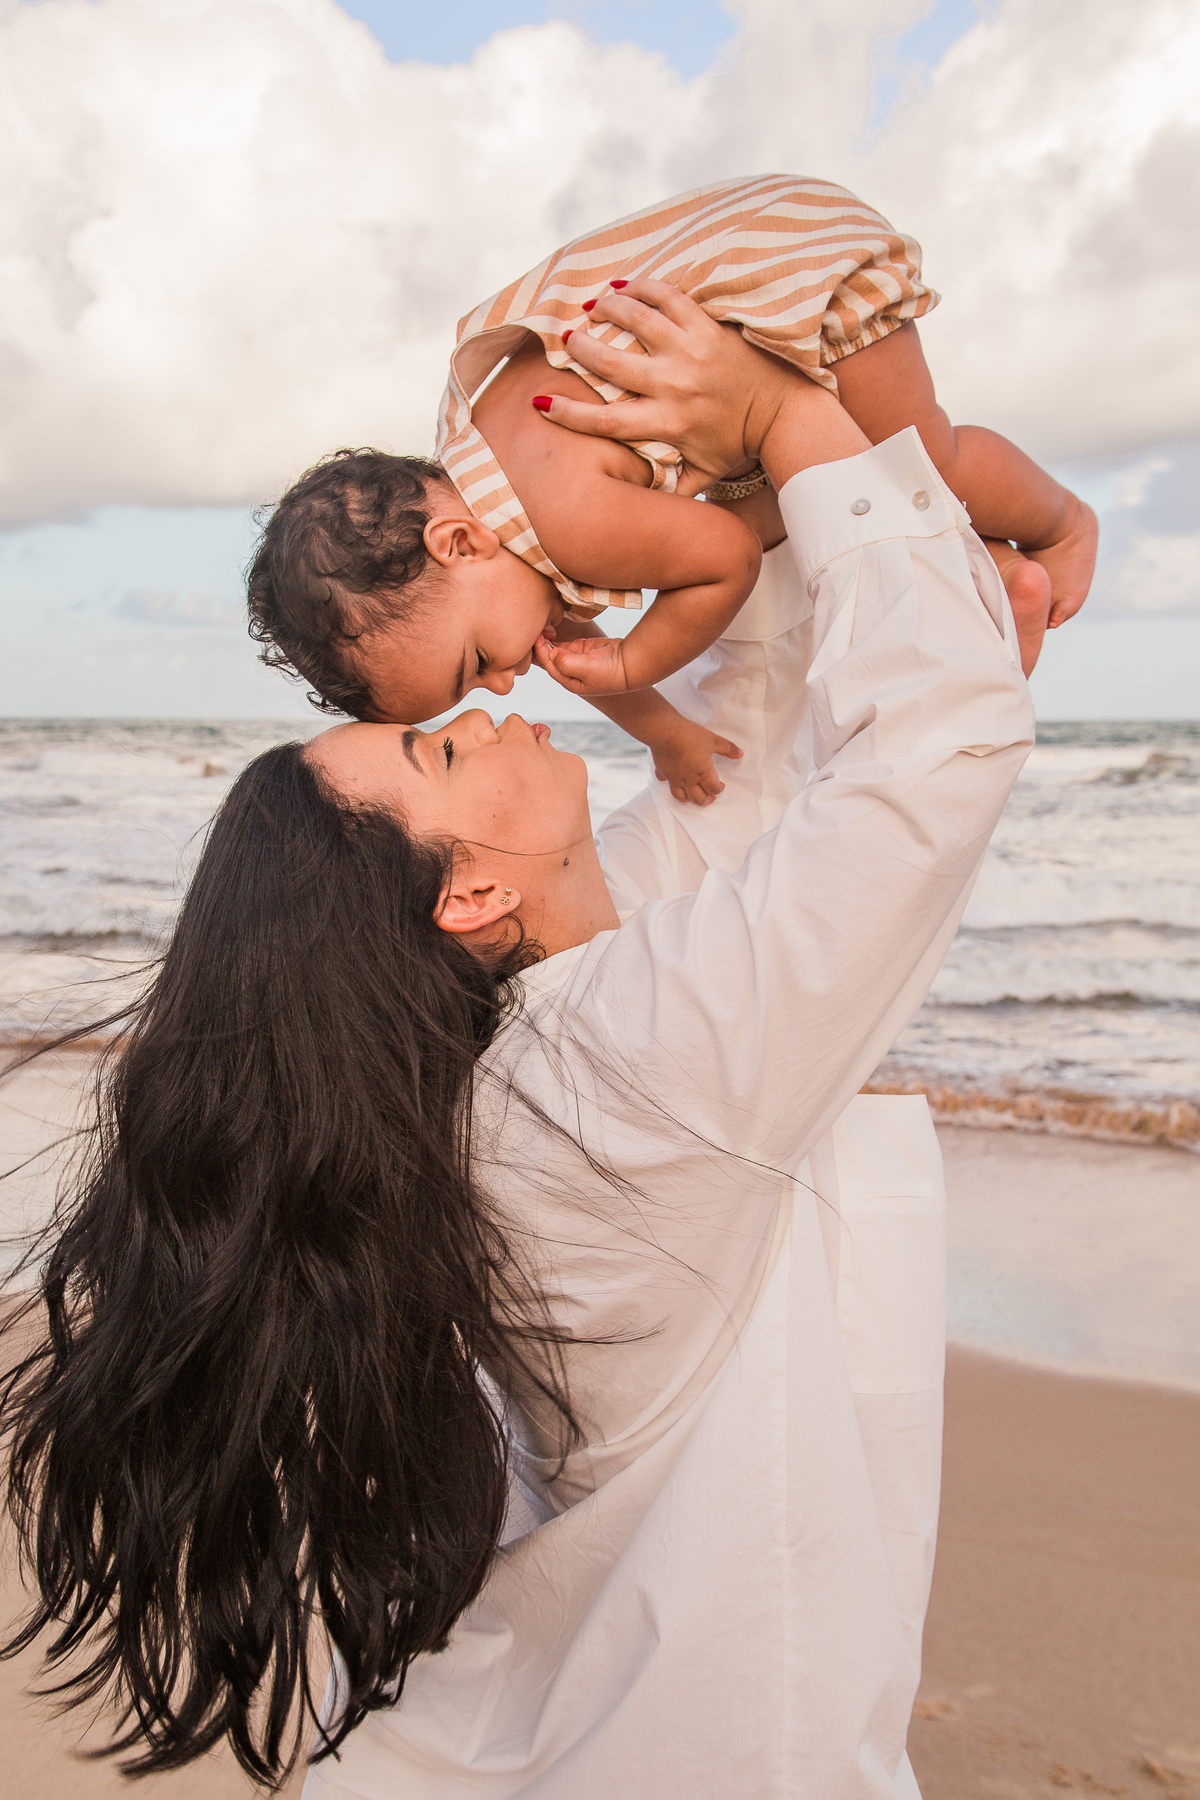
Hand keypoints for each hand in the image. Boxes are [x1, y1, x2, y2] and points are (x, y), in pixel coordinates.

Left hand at [534, 629, 629, 696]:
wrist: (629, 664)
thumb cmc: (610, 672)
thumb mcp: (586, 669)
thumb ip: (566, 662)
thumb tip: (552, 653)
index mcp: (568, 680)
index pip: (548, 665)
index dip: (540, 651)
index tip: (537, 637)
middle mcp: (567, 671)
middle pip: (546, 659)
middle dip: (539, 646)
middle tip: (535, 630)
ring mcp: (573, 659)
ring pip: (552, 650)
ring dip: (545, 641)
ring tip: (541, 627)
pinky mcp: (578, 649)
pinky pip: (561, 644)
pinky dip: (553, 638)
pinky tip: (548, 629)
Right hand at [535, 279, 799, 490]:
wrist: (782, 412)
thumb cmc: (738, 444)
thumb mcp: (703, 474)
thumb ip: (670, 490)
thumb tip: (639, 516)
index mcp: (668, 424)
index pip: (607, 419)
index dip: (570, 413)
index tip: (541, 404)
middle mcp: (675, 385)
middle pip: (612, 363)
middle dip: (582, 348)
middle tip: (565, 340)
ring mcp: (691, 351)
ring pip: (637, 320)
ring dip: (607, 309)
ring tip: (590, 306)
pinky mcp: (708, 326)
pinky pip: (669, 298)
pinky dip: (643, 287)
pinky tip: (624, 285)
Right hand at [649, 713, 742, 805]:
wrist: (665, 732)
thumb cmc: (690, 735)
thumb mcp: (713, 740)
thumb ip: (727, 748)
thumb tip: (740, 753)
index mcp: (703, 772)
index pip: (714, 788)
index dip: (719, 789)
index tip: (721, 786)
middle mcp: (689, 779)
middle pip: (698, 798)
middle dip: (706, 800)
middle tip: (710, 797)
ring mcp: (674, 777)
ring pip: (681, 796)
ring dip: (688, 799)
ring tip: (692, 796)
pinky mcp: (662, 771)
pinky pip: (664, 782)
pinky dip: (668, 783)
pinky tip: (670, 780)